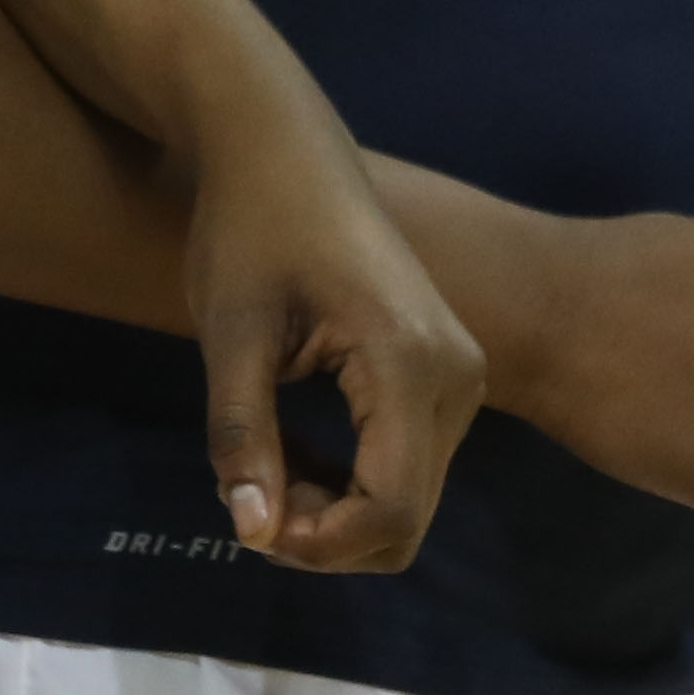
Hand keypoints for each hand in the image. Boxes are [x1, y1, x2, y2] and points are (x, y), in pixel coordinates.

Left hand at [174, 94, 484, 570]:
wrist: (285, 150)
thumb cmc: (249, 229)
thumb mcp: (231, 337)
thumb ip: (244, 438)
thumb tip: (252, 535)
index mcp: (408, 361)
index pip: (390, 508)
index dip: (319, 544)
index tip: (247, 525)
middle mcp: (457, 376)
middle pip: (409, 518)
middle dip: (327, 536)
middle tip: (249, 502)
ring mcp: (462, 374)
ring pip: (411, 498)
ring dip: (338, 512)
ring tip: (266, 471)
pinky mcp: (449, 373)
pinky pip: (411, 463)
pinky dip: (354, 481)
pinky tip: (297, 451)